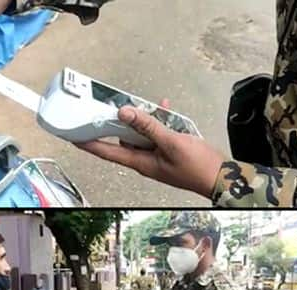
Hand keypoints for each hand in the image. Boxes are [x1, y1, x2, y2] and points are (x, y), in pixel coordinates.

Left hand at [73, 100, 224, 197]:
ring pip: (142, 133)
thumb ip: (147, 126)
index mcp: (140, 162)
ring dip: (145, 119)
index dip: (89, 144)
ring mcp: (156, 155)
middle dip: (121, 122)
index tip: (73, 136)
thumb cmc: (198, 167)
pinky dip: (160, 121)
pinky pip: (158, 133)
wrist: (223, 177)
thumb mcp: (171, 142)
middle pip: (124, 138)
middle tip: (115, 106)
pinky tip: (166, 109)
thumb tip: (124, 113)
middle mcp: (144, 160)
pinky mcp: (168, 150)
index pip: (106, 152)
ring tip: (149, 106)